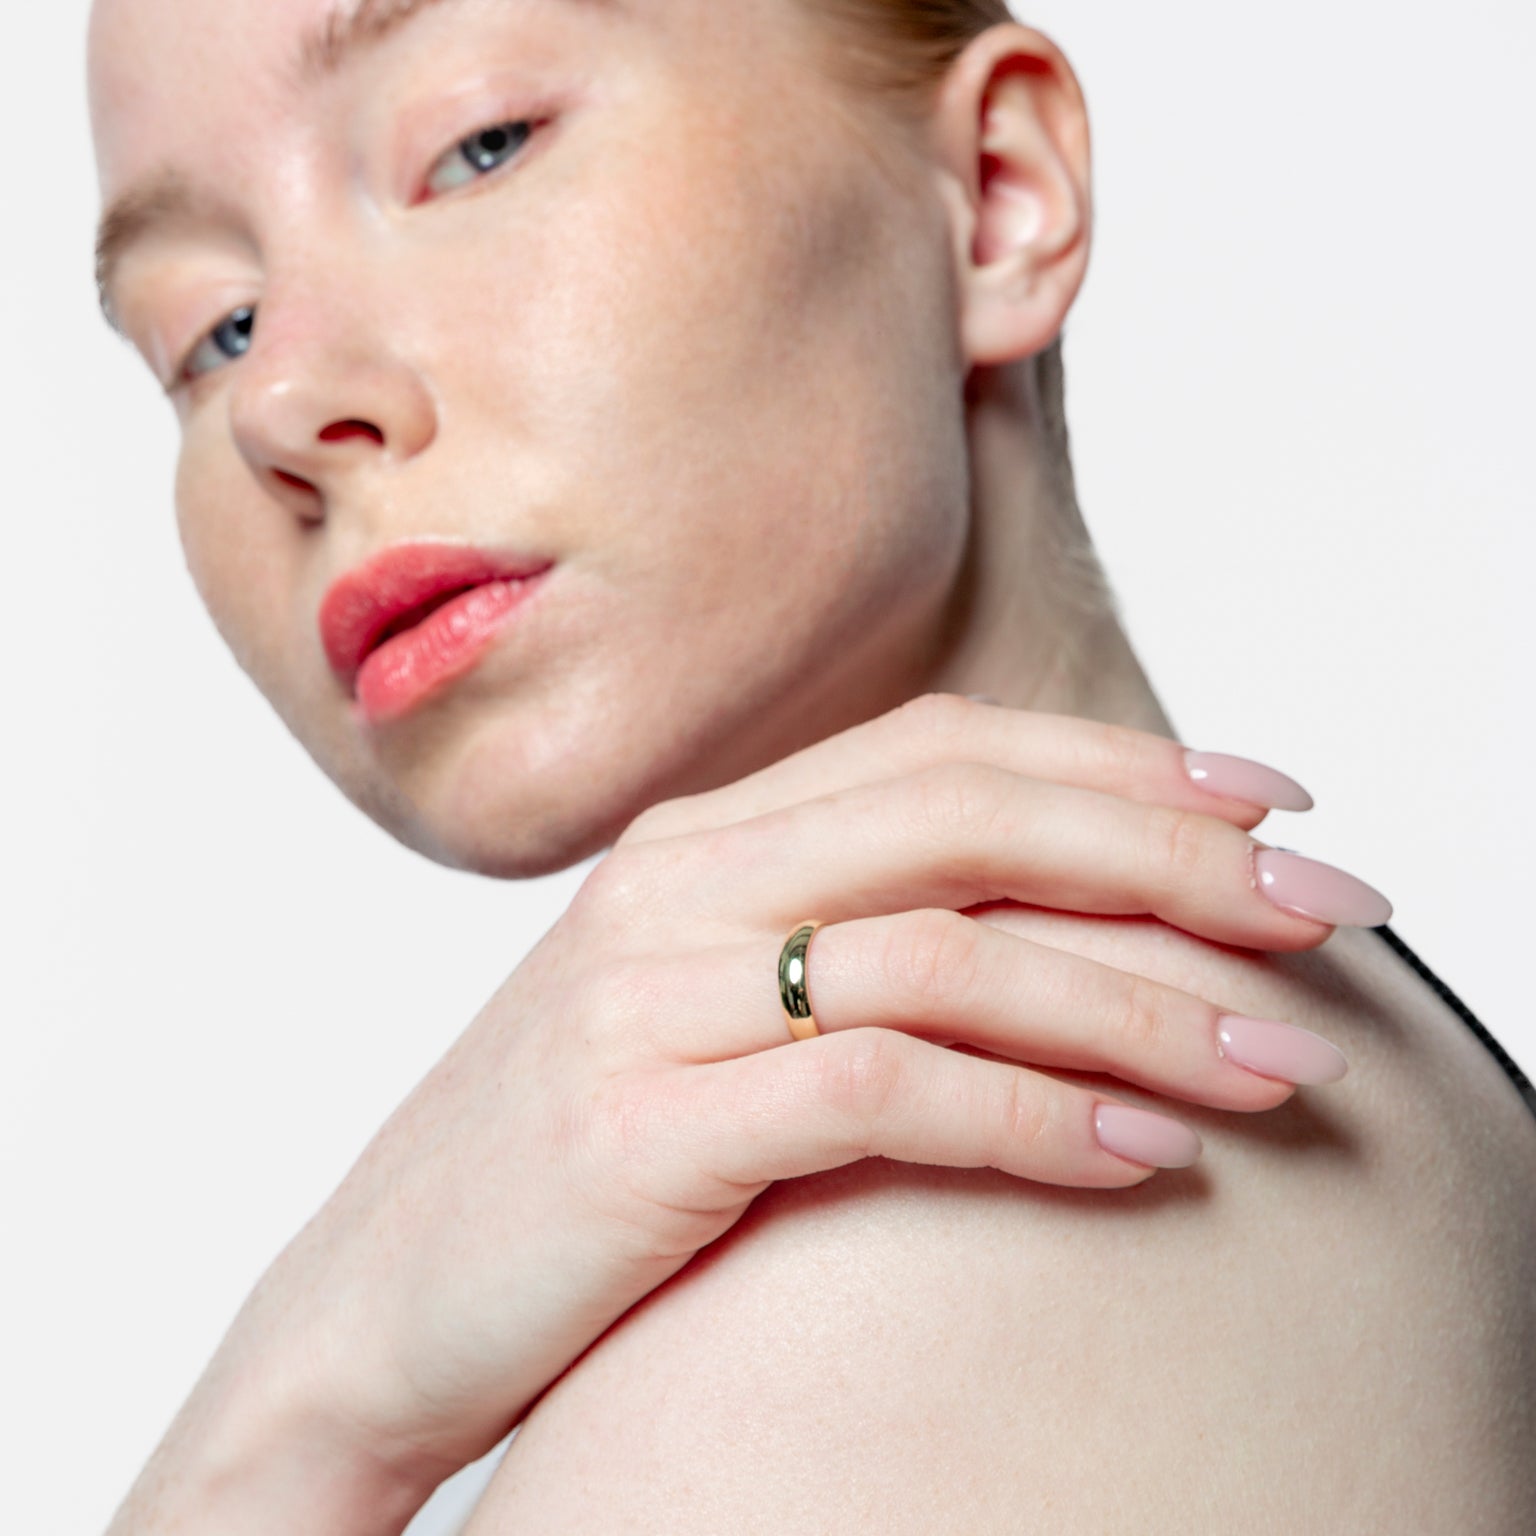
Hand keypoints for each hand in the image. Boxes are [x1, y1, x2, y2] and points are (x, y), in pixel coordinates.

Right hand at [166, 696, 1383, 1521]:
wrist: (382, 1300)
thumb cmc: (578, 1150)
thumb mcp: (709, 1006)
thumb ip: (843, 936)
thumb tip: (1050, 925)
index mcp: (700, 836)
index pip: (945, 752)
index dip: (1118, 768)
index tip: (1267, 808)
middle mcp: (677, 885)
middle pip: (968, 821)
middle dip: (1171, 859)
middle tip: (1327, 912)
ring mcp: (651, 999)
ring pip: (948, 955)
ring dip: (1140, 1005)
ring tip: (1282, 1062)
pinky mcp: (643, 1130)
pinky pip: (884, 1096)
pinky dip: (1034, 1117)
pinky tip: (1142, 1153)